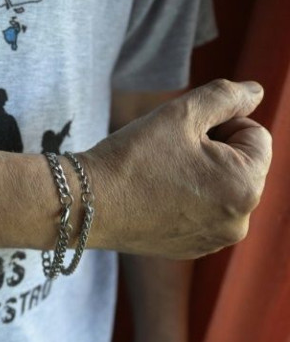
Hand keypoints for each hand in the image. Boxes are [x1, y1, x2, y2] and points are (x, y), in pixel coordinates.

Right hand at [84, 79, 272, 258]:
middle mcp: (239, 221)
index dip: (220, 123)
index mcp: (245, 187)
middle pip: (240, 164)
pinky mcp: (189, 249)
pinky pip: (200, 213)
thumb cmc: (132, 158)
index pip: (256, 135)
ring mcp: (214, 240)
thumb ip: (226, 97)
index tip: (182, 132)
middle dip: (212, 150)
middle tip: (167, 151)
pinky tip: (152, 194)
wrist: (84, 204)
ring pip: (219, 188)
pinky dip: (184, 199)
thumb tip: (255, 92)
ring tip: (158, 173)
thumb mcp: (180, 114)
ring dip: (199, 174)